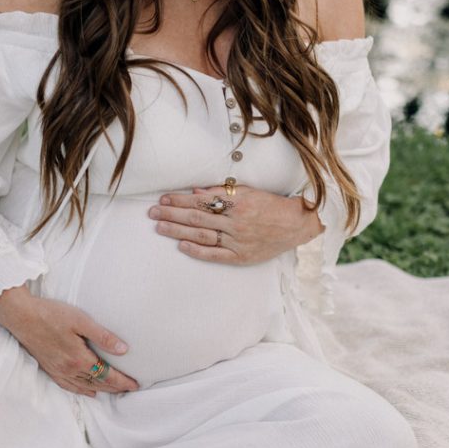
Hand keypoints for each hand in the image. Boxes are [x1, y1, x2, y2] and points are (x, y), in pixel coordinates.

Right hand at [0, 284, 138, 396]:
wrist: (22, 317)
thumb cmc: (51, 314)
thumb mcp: (81, 321)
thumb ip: (102, 336)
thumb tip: (123, 350)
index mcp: (79, 359)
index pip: (107, 375)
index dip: (123, 381)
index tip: (135, 385)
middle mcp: (69, 370)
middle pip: (98, 383)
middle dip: (116, 387)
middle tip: (130, 389)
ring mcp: (58, 371)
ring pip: (85, 387)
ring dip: (101, 390)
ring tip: (115, 391)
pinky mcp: (50, 368)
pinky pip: (69, 386)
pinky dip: (81, 391)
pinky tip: (88, 391)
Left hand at [148, 184, 324, 264]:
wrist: (295, 225)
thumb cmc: (270, 205)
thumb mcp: (248, 192)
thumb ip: (222, 192)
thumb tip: (196, 191)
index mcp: (237, 203)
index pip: (201, 200)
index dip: (180, 199)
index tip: (164, 198)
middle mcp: (236, 222)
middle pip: (197, 217)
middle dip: (172, 213)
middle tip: (152, 212)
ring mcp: (237, 241)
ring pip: (202, 235)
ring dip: (178, 230)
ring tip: (160, 226)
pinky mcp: (241, 256)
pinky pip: (215, 254)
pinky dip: (197, 250)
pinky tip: (181, 245)